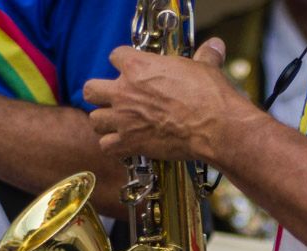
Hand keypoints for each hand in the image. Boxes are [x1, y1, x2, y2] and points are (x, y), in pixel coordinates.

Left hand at [84, 38, 260, 162]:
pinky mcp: (130, 143)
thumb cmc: (208, 96)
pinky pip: (107, 146)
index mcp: (138, 67)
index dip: (123, 62)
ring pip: (95, 120)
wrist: (214, 127)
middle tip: (116, 99)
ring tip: (119, 124)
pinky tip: (126, 145)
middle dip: (100, 94)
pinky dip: (114, 147)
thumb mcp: (205, 68)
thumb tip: (215, 47)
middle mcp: (124, 92)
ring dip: (106, 122)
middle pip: (91, 89)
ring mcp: (124, 119)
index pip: (115, 56)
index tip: (131, 68)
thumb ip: (204, 57)